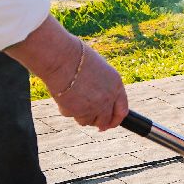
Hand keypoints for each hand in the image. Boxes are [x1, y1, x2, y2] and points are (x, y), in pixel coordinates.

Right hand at [7, 16, 128, 129]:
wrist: (62, 58)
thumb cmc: (77, 59)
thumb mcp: (99, 69)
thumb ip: (104, 86)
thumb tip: (101, 100)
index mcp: (116, 85)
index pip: (122, 110)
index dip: (116, 120)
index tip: (110, 124)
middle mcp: (107, 98)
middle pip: (105, 121)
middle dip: (98, 123)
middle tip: (90, 120)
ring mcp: (93, 107)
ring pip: (87, 121)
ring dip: (80, 114)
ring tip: (73, 99)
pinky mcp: (78, 112)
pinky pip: (72, 117)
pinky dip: (67, 110)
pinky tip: (64, 96)